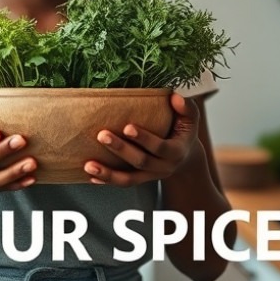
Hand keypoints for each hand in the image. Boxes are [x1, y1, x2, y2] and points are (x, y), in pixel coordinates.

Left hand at [84, 93, 199, 186]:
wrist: (185, 158)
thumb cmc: (183, 131)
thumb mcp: (191, 119)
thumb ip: (186, 108)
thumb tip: (175, 97)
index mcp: (176, 152)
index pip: (160, 147)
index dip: (144, 139)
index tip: (127, 127)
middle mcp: (163, 167)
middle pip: (140, 161)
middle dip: (120, 149)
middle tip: (101, 135)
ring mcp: (150, 176)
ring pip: (128, 179)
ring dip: (108, 173)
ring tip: (89, 165)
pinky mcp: (139, 179)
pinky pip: (122, 183)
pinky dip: (106, 180)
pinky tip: (91, 175)